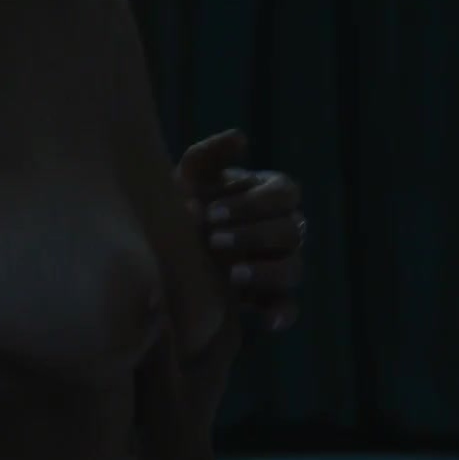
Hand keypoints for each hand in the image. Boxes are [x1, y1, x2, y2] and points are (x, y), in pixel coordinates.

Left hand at [175, 129, 305, 331]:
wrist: (164, 244)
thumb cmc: (182, 201)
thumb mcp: (188, 177)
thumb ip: (209, 154)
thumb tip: (241, 138)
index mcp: (271, 194)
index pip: (284, 194)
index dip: (252, 203)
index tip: (213, 212)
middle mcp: (283, 228)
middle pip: (291, 231)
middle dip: (253, 235)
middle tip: (213, 240)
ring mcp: (279, 263)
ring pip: (294, 268)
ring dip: (267, 271)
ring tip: (232, 274)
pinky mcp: (268, 297)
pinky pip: (288, 306)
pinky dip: (284, 313)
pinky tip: (269, 321)